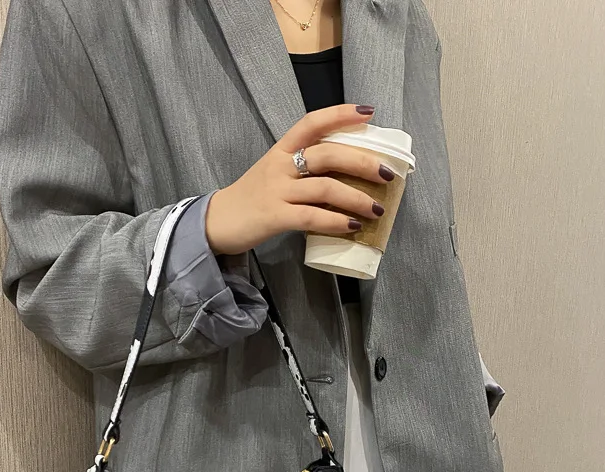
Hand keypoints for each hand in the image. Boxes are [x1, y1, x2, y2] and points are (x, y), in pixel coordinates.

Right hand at [205, 104, 394, 255]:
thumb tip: (346, 175)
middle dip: (362, 163)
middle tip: (387, 174)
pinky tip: (352, 226)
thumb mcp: (275, 173)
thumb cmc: (252, 198)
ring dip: (356, 198)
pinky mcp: (274, 217)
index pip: (312, 123)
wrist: (217, 222)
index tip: (368, 112)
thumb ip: (303, 169)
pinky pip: (312, 217)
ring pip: (325, 188)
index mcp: (281, 150)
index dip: (340, 114)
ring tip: (377, 209)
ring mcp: (277, 191)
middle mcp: (280, 165)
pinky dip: (336, 222)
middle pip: (327, 155)